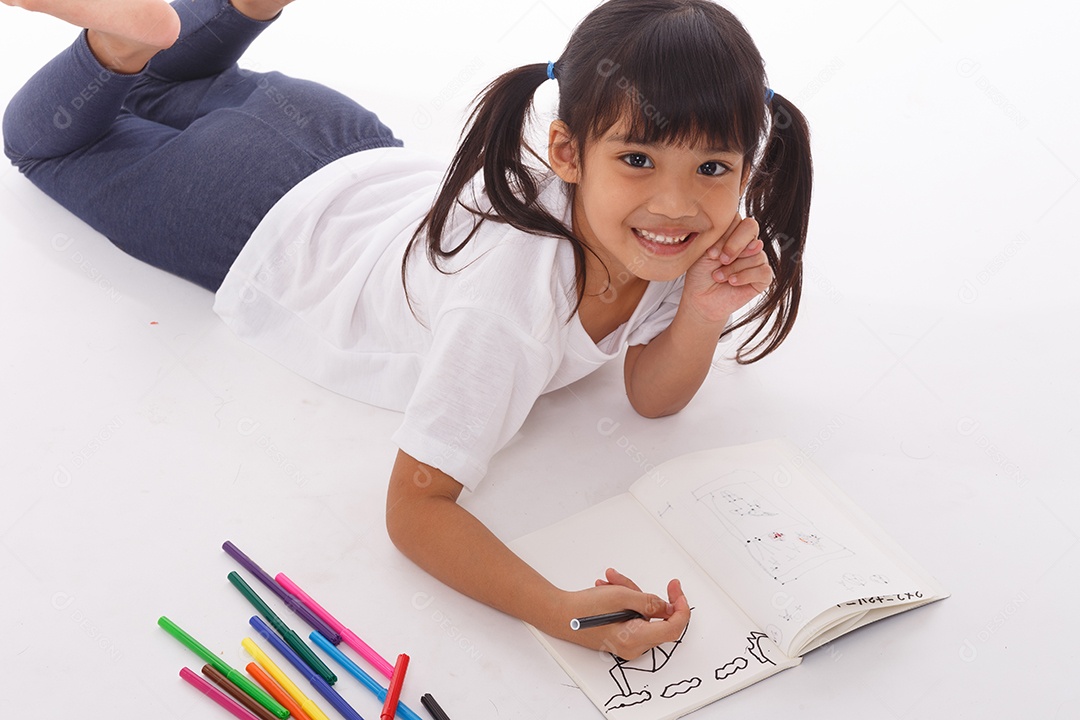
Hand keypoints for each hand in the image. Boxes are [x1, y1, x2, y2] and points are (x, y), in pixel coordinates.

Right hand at [551, 568, 690, 658]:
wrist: (559, 615)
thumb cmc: (584, 609)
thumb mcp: (621, 597)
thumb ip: (649, 602)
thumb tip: (668, 607)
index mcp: (636, 639)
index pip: (673, 628)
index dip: (680, 608)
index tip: (677, 591)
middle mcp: (634, 646)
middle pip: (656, 619)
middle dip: (644, 594)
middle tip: (630, 580)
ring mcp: (627, 643)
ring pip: (642, 615)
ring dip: (630, 594)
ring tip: (611, 581)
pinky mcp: (621, 637)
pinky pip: (632, 617)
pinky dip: (624, 601)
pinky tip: (608, 589)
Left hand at [682, 214, 773, 324]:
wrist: (700, 298)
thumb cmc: (701, 273)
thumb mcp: (706, 251)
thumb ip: (725, 239)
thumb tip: (756, 242)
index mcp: (733, 231)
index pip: (737, 219)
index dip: (725, 235)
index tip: (710, 253)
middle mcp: (747, 242)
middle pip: (751, 228)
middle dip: (734, 245)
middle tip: (720, 260)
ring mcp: (757, 258)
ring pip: (755, 253)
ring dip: (733, 267)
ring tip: (718, 277)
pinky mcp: (763, 277)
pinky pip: (763, 271)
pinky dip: (745, 276)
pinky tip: (732, 282)